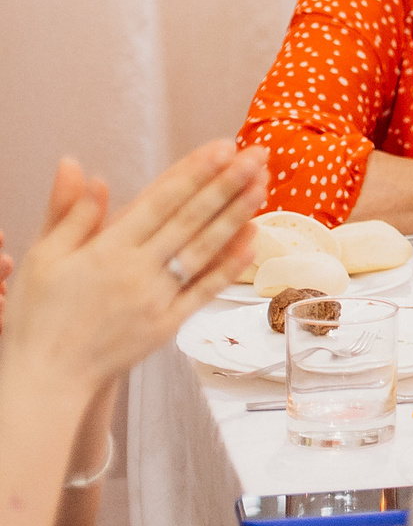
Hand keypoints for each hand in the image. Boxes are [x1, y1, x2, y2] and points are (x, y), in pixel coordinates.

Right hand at [0, 141, 265, 394]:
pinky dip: (230, 265)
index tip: (222, 147)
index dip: (193, 172)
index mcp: (106, 250)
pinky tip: (253, 240)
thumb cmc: (37, 315)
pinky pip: (204, 290)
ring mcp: (157, 298)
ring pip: (204, 249)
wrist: (45, 378)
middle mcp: (137, 271)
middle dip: (227, 183)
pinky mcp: (168, 324)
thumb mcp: (42, 257)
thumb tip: (81, 167)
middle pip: (191, 219)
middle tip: (258, 154)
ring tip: (263, 186)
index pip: (160, 201)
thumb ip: (70, 212)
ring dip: (236, 216)